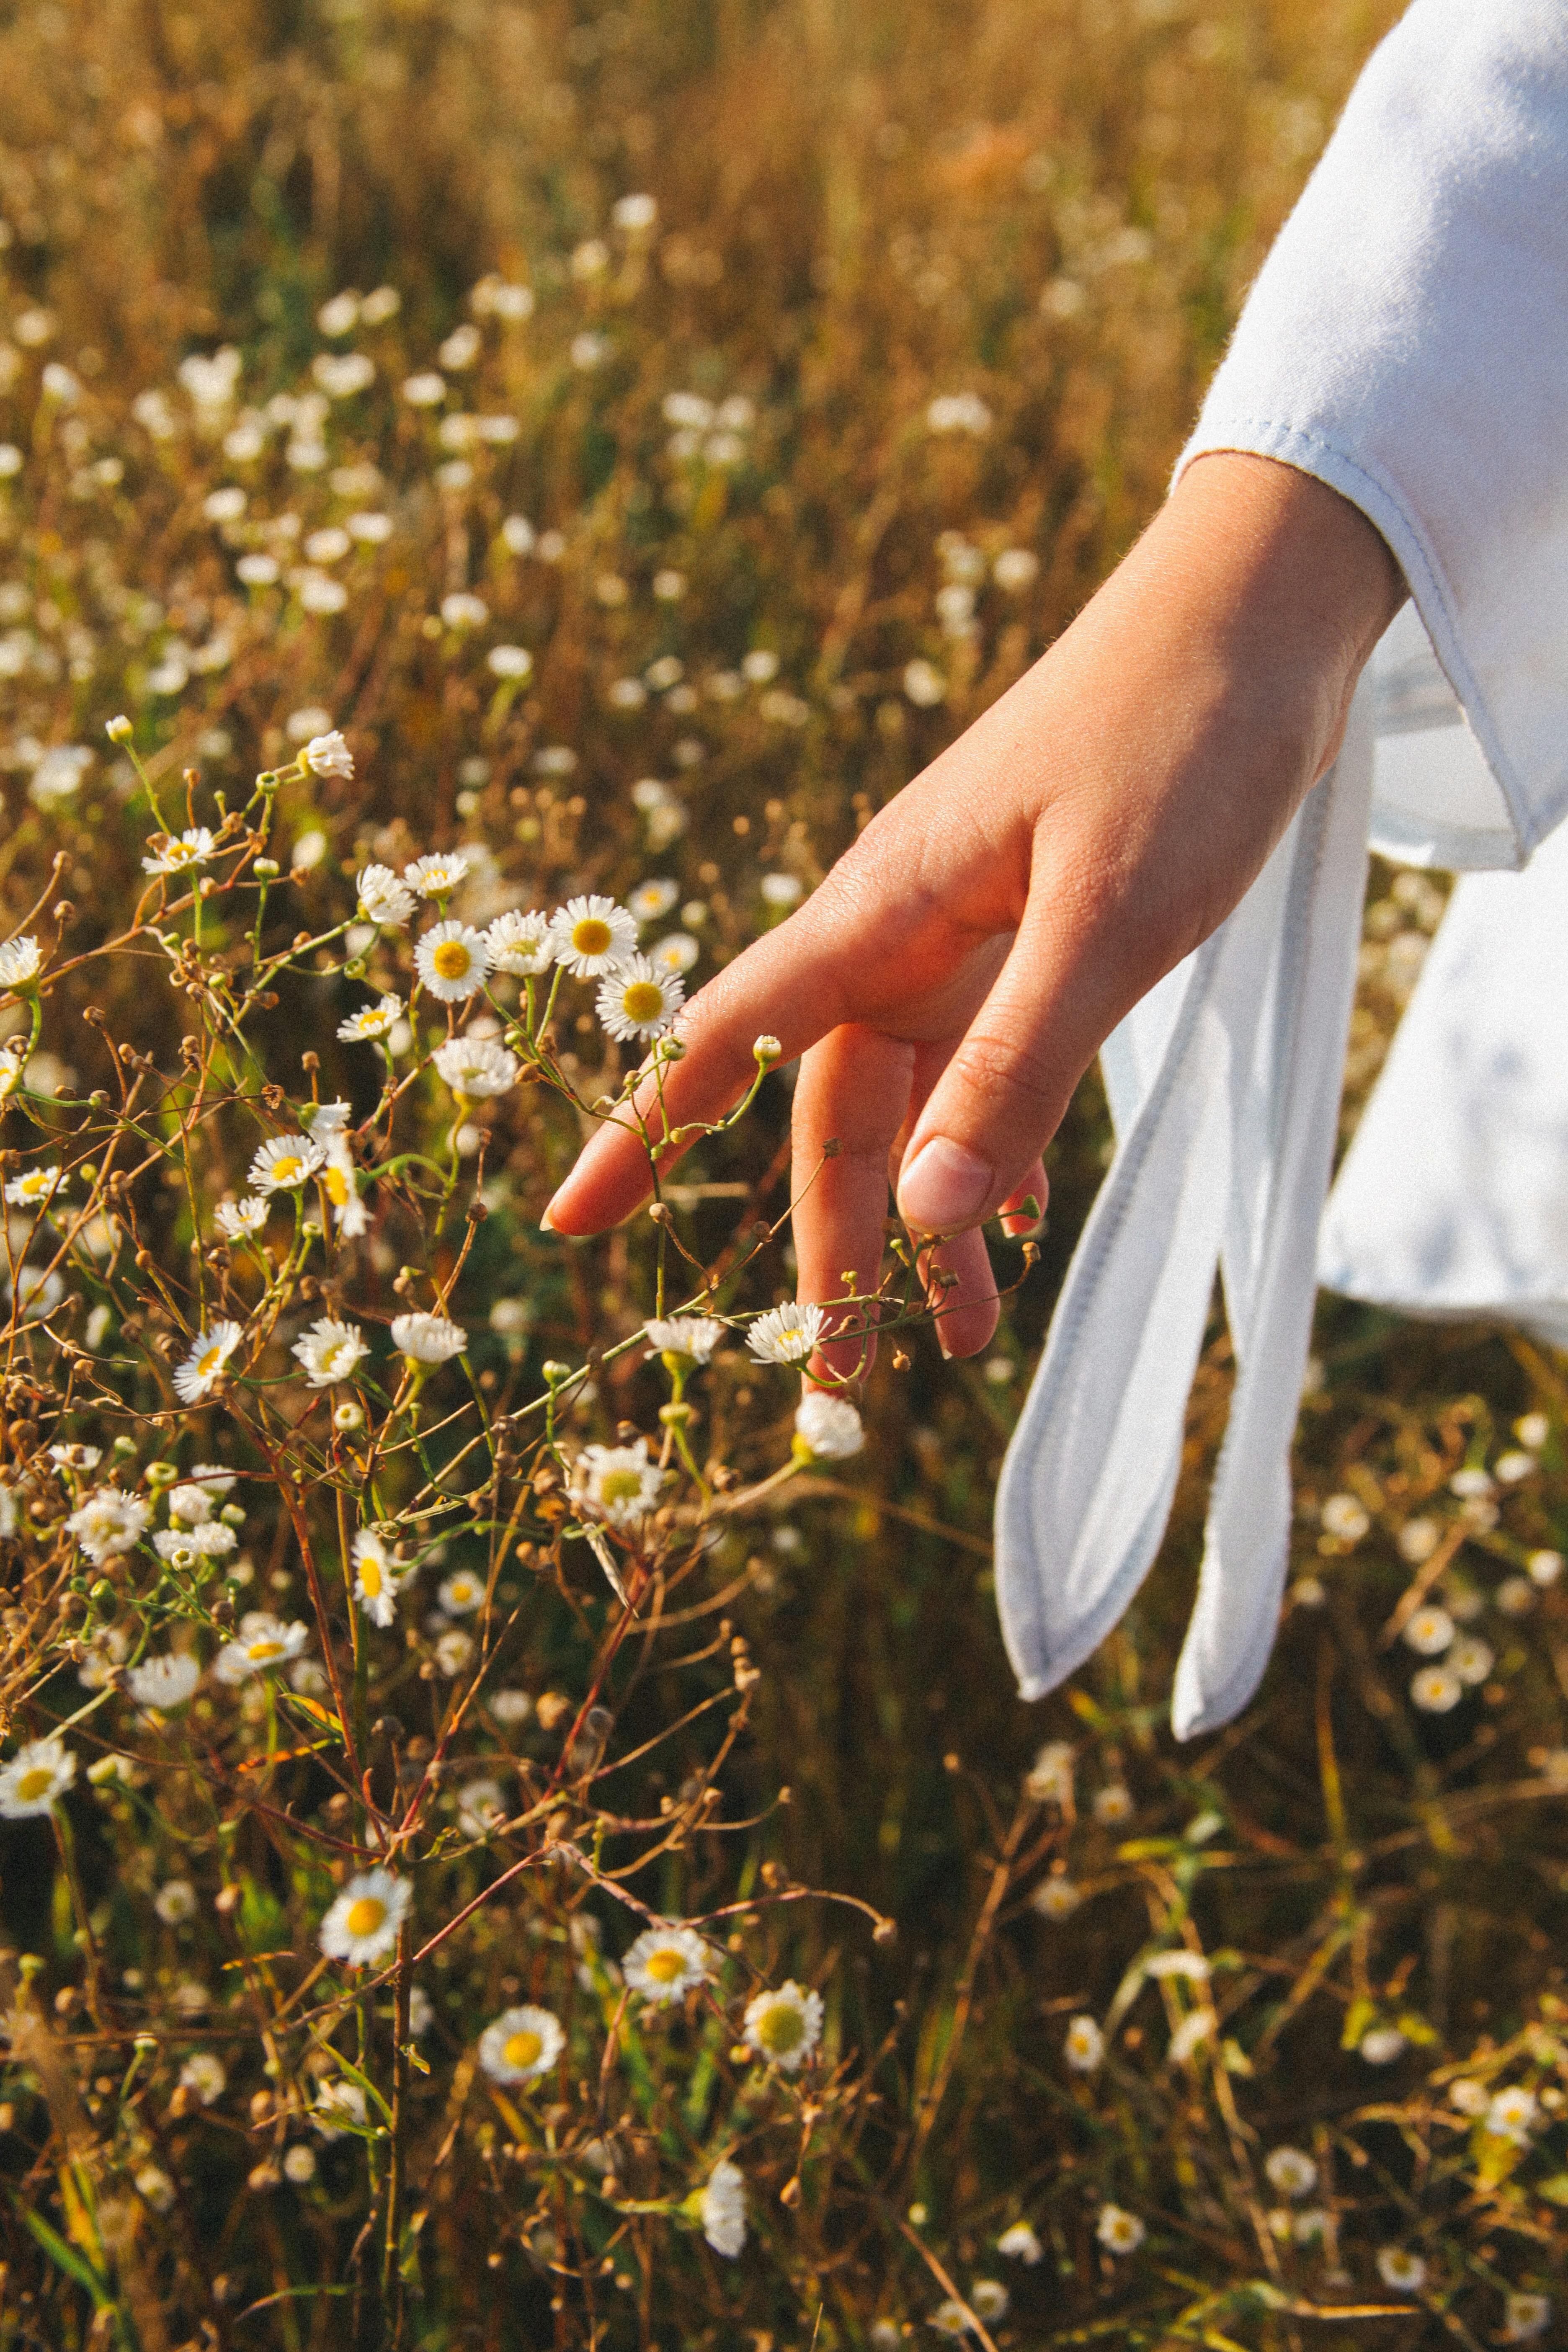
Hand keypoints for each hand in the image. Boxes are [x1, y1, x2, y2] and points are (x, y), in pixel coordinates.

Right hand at [544, 453, 1404, 1361]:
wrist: (1259, 608)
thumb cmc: (1183, 741)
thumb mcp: (1108, 918)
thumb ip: (1017, 1065)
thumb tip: (929, 1215)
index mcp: (883, 913)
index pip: (727, 1038)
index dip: (645, 1134)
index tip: (567, 1223)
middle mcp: (905, 930)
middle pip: (839, 1111)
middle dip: (840, 1242)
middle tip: (851, 1374)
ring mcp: (972, 931)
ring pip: (921, 1103)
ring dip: (933, 1217)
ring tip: (963, 1337)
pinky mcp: (1040, 927)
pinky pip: (992, 1065)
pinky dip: (998, 1146)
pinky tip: (1016, 1217)